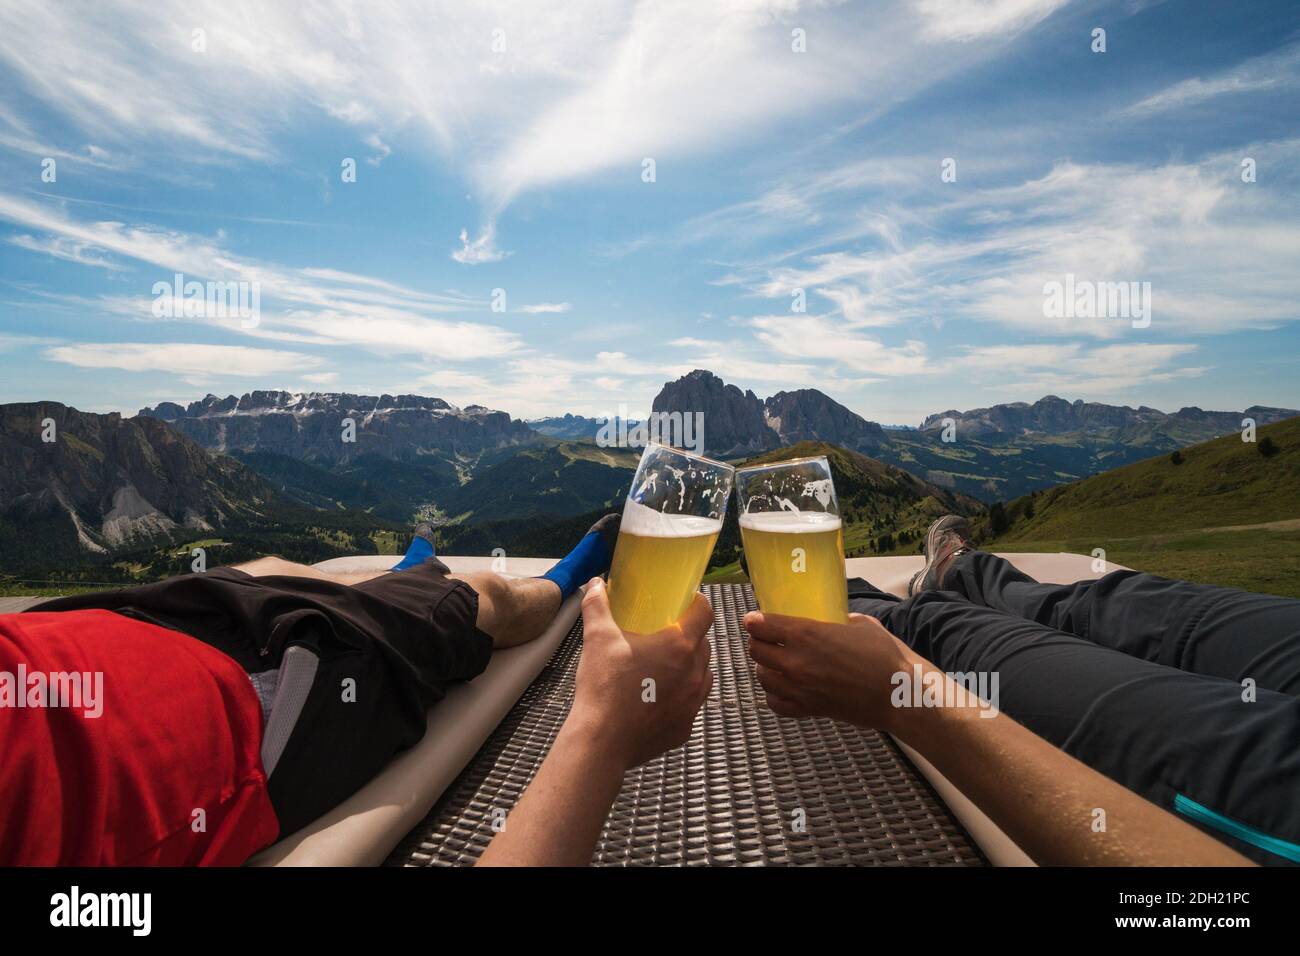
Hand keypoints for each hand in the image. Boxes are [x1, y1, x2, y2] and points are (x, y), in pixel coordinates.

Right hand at [569, 577, 713, 770]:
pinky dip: (680, 697)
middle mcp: (696, 673)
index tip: (685, 602)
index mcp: (680, 646)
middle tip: (665, 636)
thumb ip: (597, 605)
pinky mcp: (685, 728)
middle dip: (689, 637)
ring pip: (702, 675)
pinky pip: (691, 704)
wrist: (602, 742)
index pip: (706, 613)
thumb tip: (596, 582)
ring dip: (689, 667)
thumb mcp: (597, 638)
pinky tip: (657, 699)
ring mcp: (693, 703)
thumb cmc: (603, 686)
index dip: (698, 603)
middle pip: (703, 645)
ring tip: (663, 668)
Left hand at [744, 610, 917, 731]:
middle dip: (758, 642)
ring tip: (775, 663)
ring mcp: (799, 688)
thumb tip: (832, 621)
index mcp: (806, 634)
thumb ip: (837, 621)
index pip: (760, 625)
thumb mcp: (860, 624)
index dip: (754, 620)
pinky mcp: (808, 710)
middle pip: (755, 651)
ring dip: (765, 667)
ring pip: (761, 677)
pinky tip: (784, 688)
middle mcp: (795, 662)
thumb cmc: (884, 655)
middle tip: (767, 639)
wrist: (899, 694)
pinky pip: (775, 703)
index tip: (755, 619)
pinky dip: (774, 695)